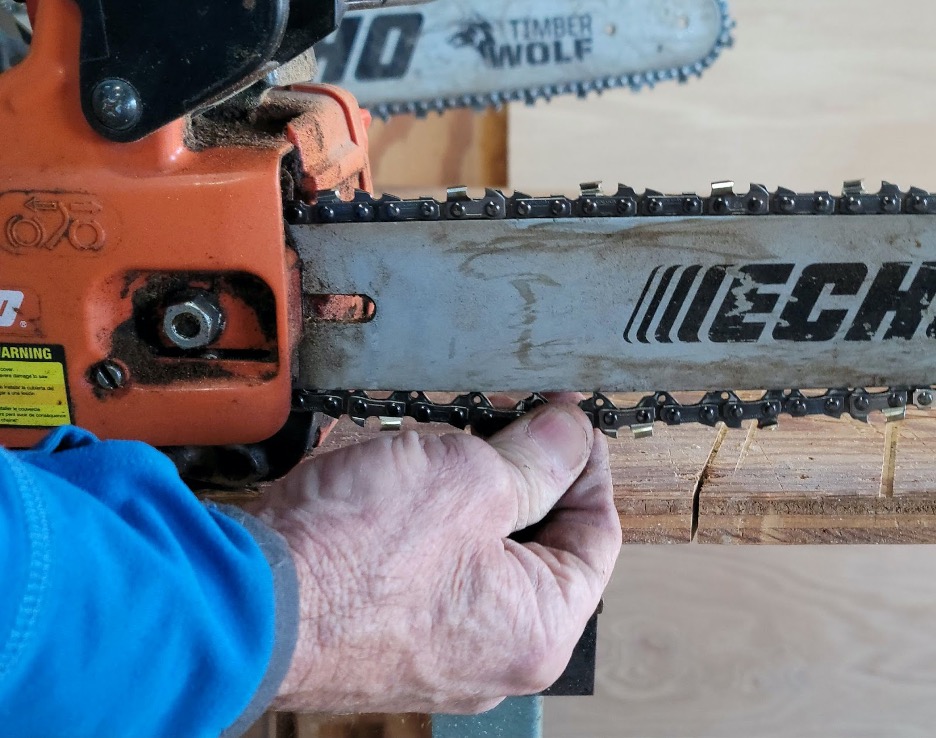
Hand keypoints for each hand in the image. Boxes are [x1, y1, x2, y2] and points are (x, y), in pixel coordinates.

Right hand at [245, 401, 620, 713]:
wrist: (241, 598)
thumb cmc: (355, 557)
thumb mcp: (472, 479)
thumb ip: (539, 456)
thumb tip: (571, 434)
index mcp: (536, 629)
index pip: (597, 534)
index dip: (588, 464)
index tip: (570, 422)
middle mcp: (492, 653)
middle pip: (537, 543)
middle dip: (523, 470)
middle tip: (506, 418)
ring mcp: (435, 646)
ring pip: (478, 548)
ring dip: (468, 488)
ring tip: (441, 443)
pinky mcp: (385, 630)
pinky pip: (429, 564)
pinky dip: (426, 517)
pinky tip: (400, 479)